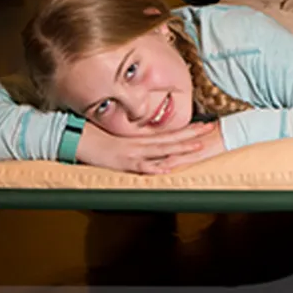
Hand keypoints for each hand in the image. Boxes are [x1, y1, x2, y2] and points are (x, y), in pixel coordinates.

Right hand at [76, 121, 216, 174]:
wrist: (80, 140)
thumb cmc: (101, 142)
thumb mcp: (125, 143)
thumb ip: (141, 146)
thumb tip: (157, 152)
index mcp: (144, 140)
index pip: (171, 134)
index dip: (189, 129)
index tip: (206, 125)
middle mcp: (143, 144)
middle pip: (173, 138)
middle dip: (193, 134)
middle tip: (211, 128)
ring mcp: (135, 153)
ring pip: (163, 149)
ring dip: (181, 148)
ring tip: (198, 146)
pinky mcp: (125, 163)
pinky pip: (142, 166)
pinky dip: (155, 167)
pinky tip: (167, 167)